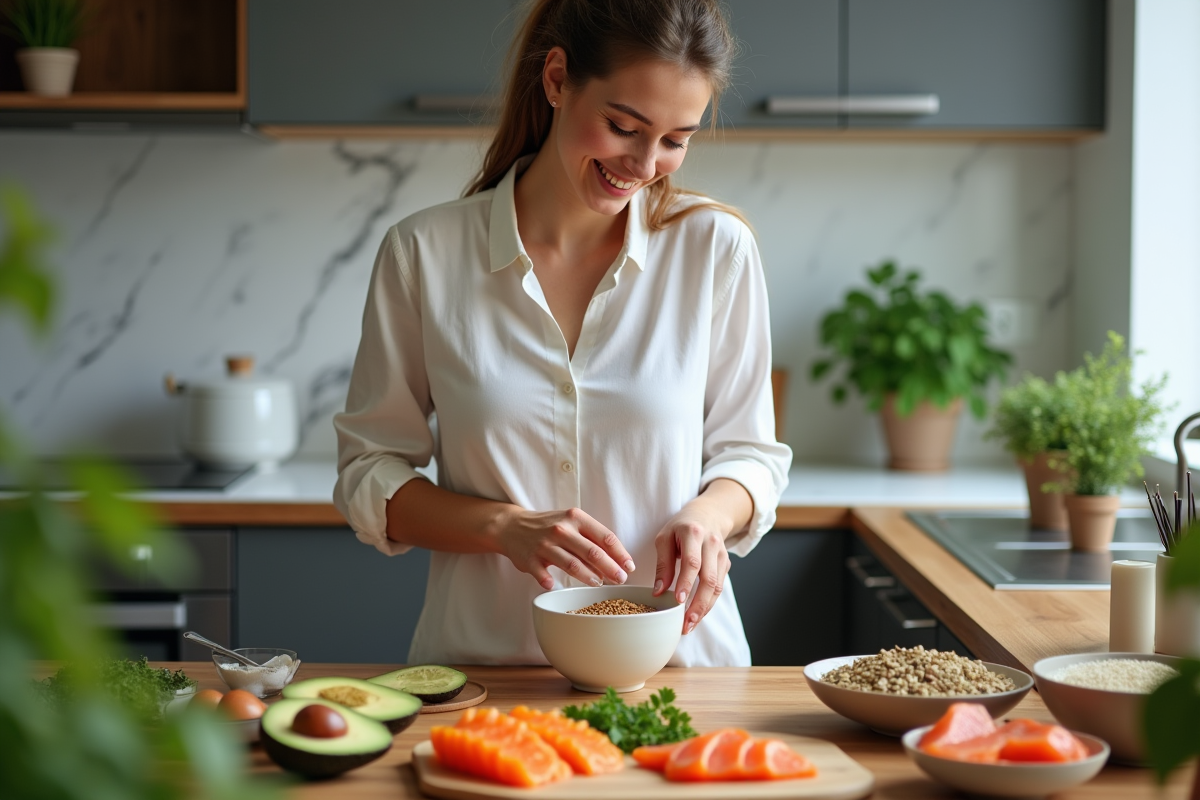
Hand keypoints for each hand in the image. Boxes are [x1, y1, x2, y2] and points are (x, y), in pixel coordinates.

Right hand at [497, 507, 634, 590]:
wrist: (513, 526)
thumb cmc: (549, 526)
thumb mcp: (572, 523)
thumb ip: (592, 539)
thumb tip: (616, 561)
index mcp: (575, 518)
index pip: (605, 537)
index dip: (620, 554)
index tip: (630, 567)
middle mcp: (561, 530)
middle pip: (592, 552)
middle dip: (611, 568)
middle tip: (621, 580)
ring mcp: (544, 545)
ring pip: (572, 564)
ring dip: (589, 577)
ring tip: (599, 583)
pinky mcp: (530, 559)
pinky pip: (543, 575)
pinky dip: (551, 582)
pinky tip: (556, 586)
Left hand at [651, 501, 732, 635]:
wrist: (708, 515)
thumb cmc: (681, 527)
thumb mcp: (665, 538)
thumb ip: (663, 564)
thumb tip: (658, 592)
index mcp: (693, 533)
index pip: (692, 562)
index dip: (686, 583)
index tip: (678, 601)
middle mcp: (711, 544)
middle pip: (709, 578)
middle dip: (698, 604)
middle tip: (686, 623)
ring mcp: (721, 555)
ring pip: (717, 586)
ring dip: (704, 608)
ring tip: (690, 625)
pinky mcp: (725, 564)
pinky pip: (719, 587)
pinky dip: (709, 603)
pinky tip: (697, 615)